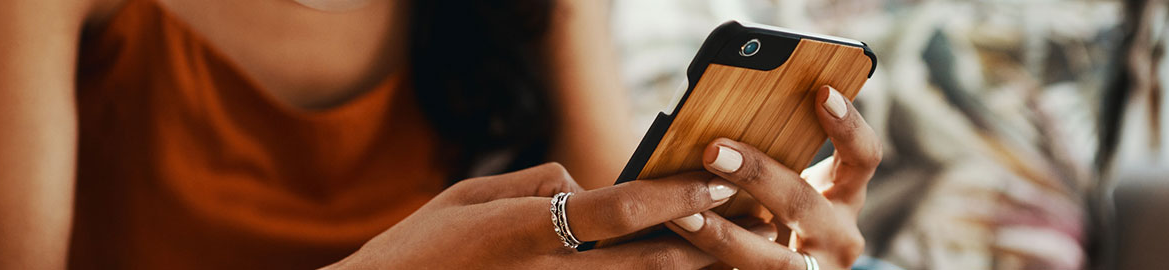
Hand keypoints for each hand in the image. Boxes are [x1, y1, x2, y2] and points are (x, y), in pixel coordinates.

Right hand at [327, 163, 768, 268]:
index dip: (676, 193)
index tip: (715, 180)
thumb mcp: (467, 197)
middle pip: (650, 261)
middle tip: (752, 224)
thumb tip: (582, 185)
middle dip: (707, 241)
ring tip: (728, 259)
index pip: (620, 209)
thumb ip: (534, 184)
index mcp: (526, 231)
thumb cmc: (416, 252)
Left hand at [664, 85, 881, 268]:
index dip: (848, 126)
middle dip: (757, 175)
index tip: (823, 91)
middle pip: (803, 202)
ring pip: (772, 259)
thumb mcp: (794, 191)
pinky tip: (681, 247)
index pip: (863, 158)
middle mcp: (840, 237)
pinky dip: (712, 264)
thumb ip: (779, 162)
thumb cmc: (784, 219)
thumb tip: (723, 113)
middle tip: (714, 151)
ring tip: (681, 214)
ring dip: (722, 235)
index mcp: (846, 198)